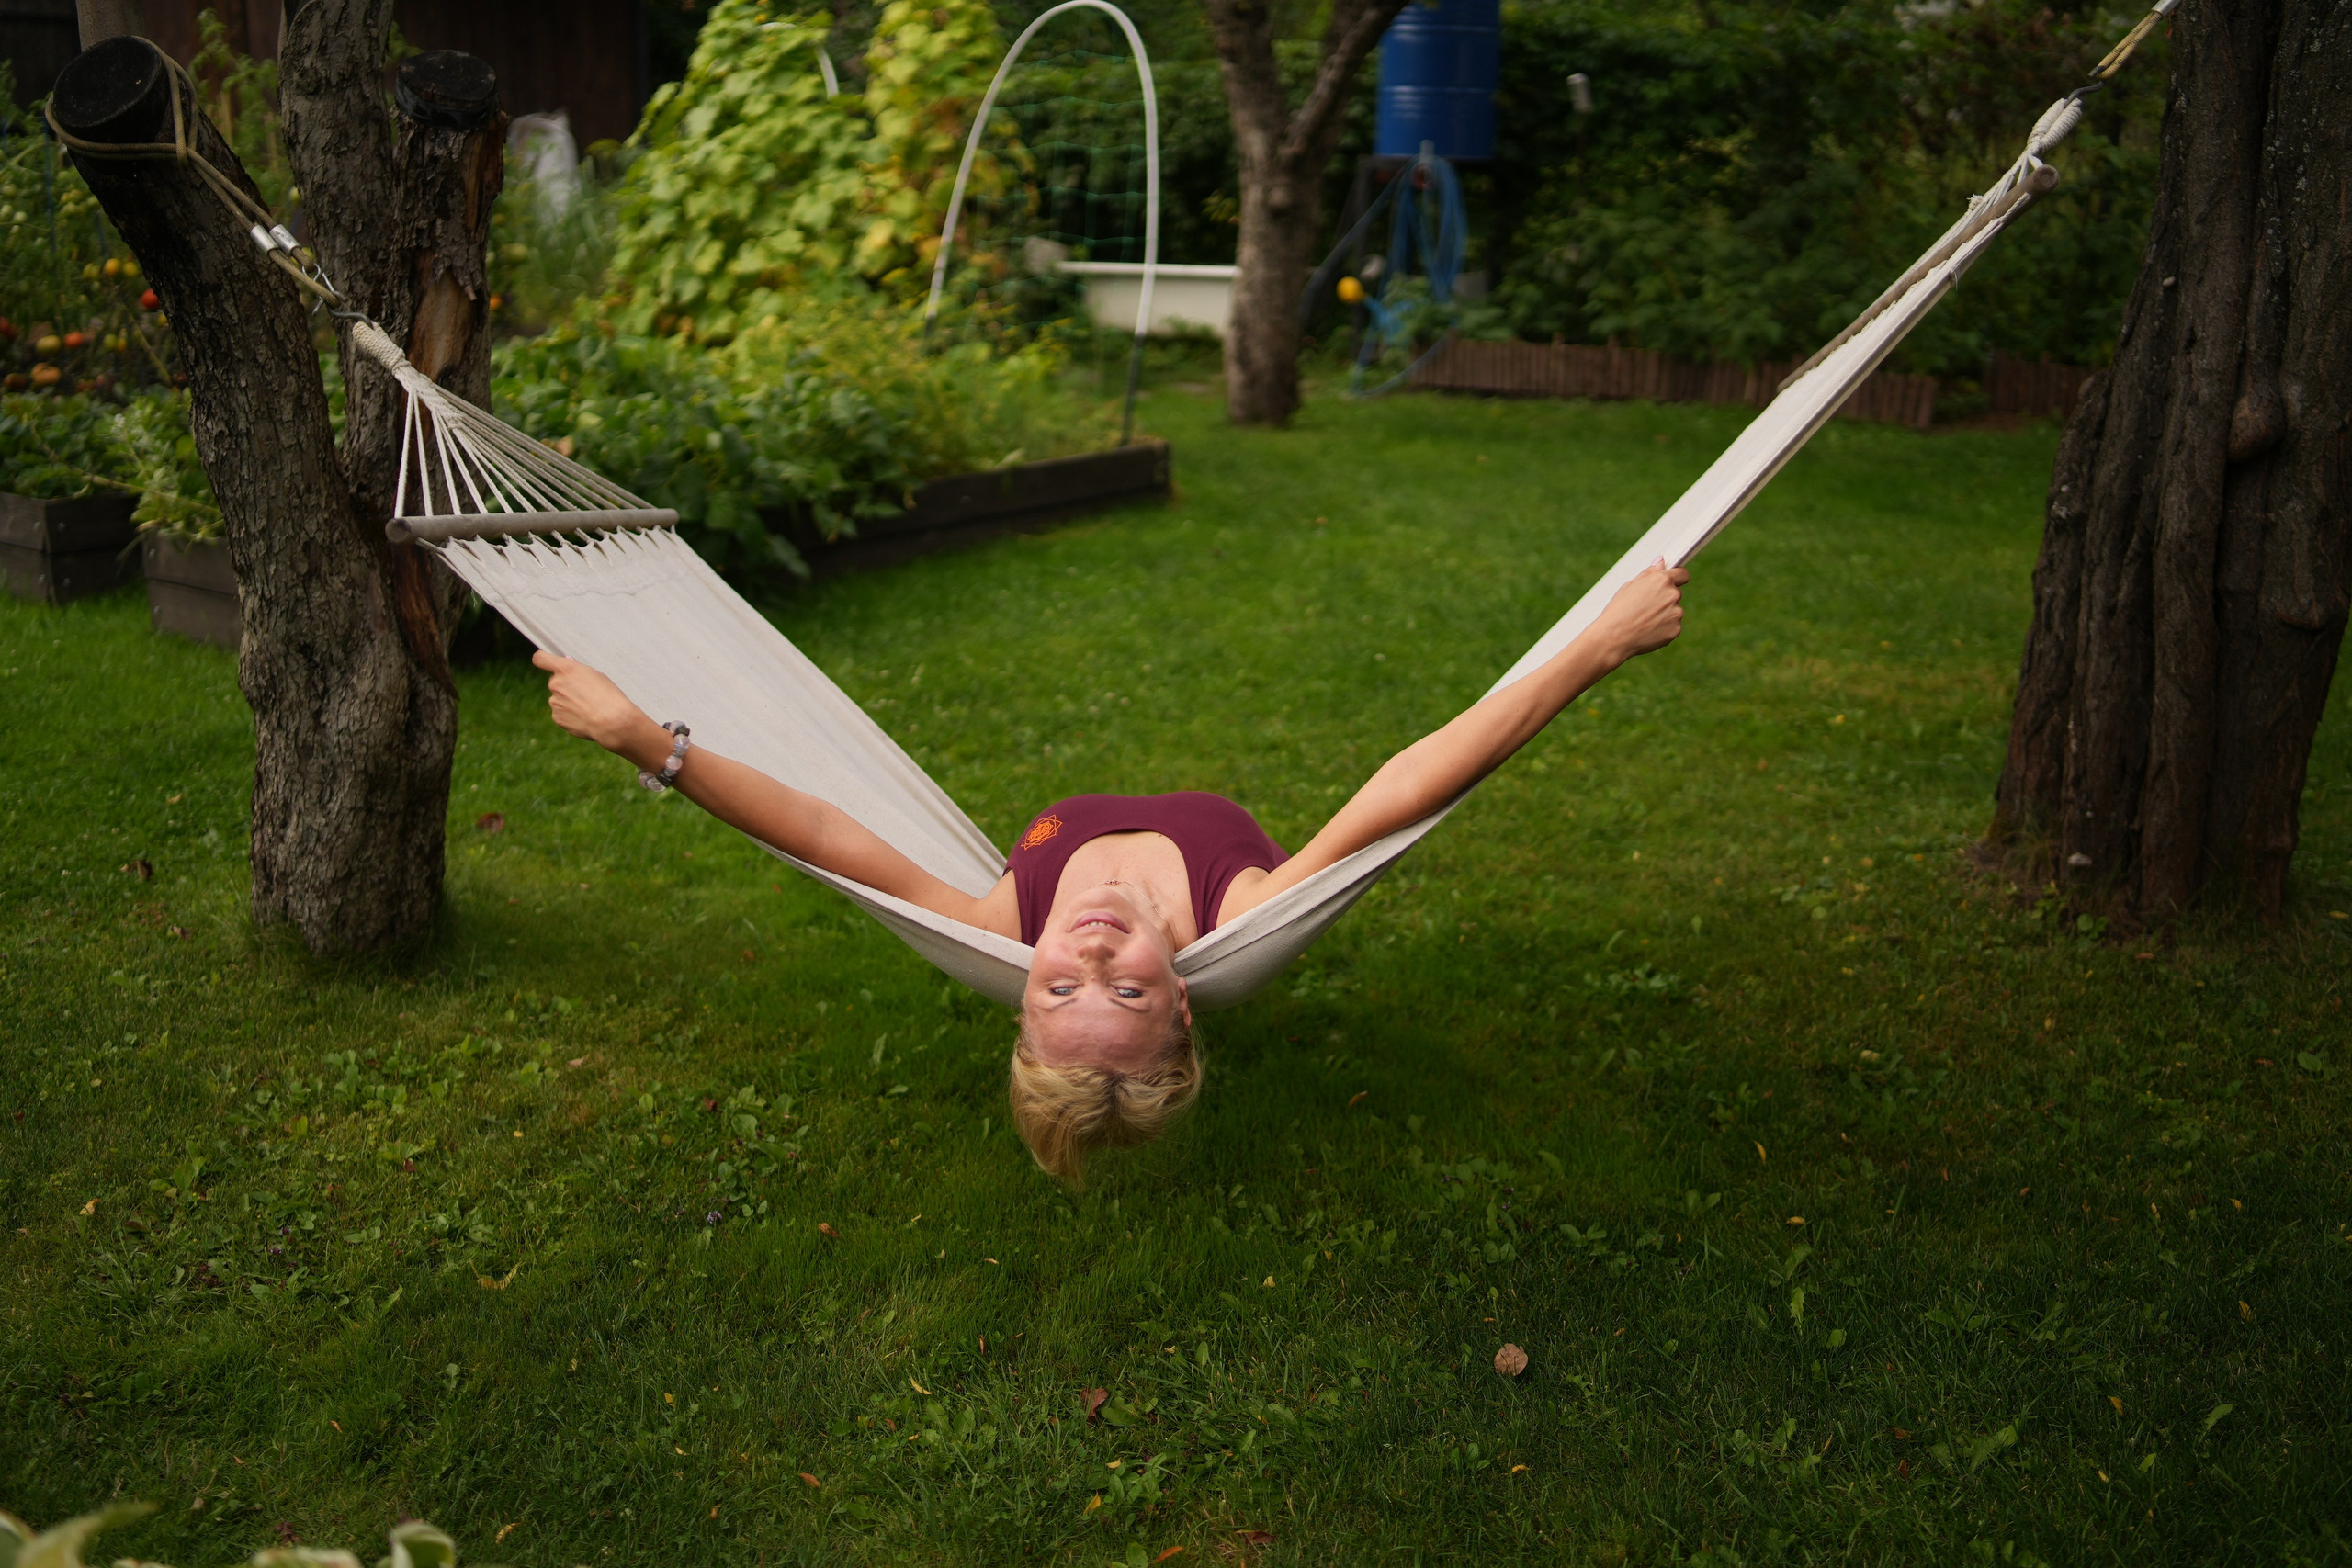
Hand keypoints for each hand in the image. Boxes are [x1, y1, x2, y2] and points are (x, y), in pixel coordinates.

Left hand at [533, 650, 664, 765]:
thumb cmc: (608, 695)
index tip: (547, 663)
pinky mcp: (557, 717)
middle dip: (565, 685)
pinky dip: (570, 714)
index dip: (543, 659)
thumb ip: (577, 669)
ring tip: (588, 707)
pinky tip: (585, 717)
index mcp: (565, 669)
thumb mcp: (597, 675)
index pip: (540, 658)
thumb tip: (567, 662)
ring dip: (568, 701)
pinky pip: (561, 713)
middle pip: (555, 681)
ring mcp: (554, 702)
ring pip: (558, 698)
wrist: (612, 722)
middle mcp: (556, 684)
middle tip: (584, 692)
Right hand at [1594, 561, 1689, 662]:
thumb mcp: (1630, 586)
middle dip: (1664, 599)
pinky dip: (1663, 628)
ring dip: (1664, 614)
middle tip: (1645, 607)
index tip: (1674, 582)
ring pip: (1674, 611)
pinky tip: (1647, 630)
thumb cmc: (1618, 610)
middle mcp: (1673, 595)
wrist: (1614, 637)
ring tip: (1643, 621)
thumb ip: (1649, 573)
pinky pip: (1672, 626)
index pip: (1682, 574)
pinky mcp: (1676, 630)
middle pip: (1675, 594)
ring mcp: (1676, 613)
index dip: (1678, 578)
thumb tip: (1661, 562)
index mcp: (1662, 580)